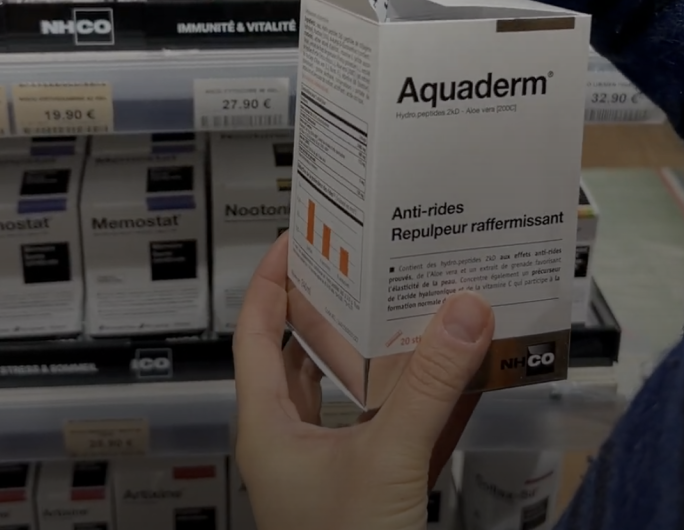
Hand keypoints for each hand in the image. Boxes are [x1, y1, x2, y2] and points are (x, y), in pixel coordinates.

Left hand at [233, 233, 494, 529]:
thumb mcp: (389, 460)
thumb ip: (429, 387)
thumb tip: (463, 312)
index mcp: (269, 424)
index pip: (256, 331)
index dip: (271, 280)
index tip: (296, 238)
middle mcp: (289, 436)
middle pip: (296, 352)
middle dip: (324, 306)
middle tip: (357, 264)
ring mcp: (325, 460)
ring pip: (341, 387)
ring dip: (368, 349)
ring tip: (398, 304)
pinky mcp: (361, 481)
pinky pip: (381, 424)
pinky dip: (408, 397)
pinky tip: (444, 376)